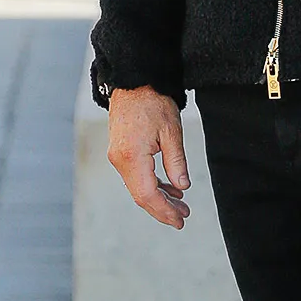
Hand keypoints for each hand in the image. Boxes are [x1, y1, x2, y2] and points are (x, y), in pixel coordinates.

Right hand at [107, 86, 190, 228]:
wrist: (132, 81)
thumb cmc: (153, 101)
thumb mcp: (172, 131)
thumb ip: (176, 162)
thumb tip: (183, 186)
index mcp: (132, 157)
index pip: (148, 195)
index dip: (165, 210)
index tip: (180, 219)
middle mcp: (120, 160)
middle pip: (141, 196)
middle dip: (162, 209)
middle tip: (183, 217)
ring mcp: (118, 157)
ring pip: (138, 187)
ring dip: (159, 197)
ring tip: (181, 204)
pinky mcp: (120, 152)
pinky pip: (136, 176)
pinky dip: (152, 184)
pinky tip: (170, 187)